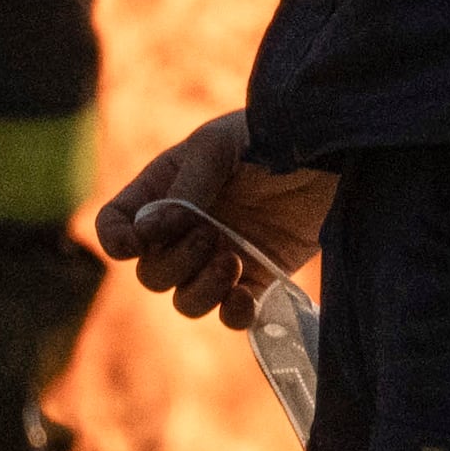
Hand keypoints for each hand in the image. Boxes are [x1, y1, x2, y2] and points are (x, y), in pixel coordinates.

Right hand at [94, 112, 336, 328]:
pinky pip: (229, 314)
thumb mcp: (220, 148)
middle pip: (150, 272)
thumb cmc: (271, 137)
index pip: (117, 223)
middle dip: (173, 263)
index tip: (137, 244)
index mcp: (166, 188)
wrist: (333, 157)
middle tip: (209, 236)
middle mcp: (186, 228)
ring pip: (184, 299)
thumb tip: (147, 231)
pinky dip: (231, 313)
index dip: (116, 239)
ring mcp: (219, 256)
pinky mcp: (256, 279)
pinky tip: (244, 298)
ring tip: (231, 262)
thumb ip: (185, 188)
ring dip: (200, 291)